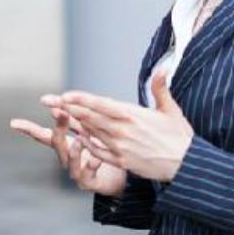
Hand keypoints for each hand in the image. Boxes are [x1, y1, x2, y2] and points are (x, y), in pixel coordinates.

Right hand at [10, 104, 127, 196]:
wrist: (117, 176)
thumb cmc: (100, 151)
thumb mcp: (87, 131)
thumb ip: (76, 118)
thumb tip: (62, 101)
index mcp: (64, 145)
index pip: (43, 135)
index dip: (28, 129)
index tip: (14, 123)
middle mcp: (66, 158)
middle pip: (57, 143)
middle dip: (59, 127)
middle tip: (61, 112)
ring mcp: (76, 171)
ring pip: (70, 161)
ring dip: (74, 149)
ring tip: (80, 139)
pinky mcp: (89, 182)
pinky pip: (88, 174)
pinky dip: (92, 165)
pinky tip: (97, 159)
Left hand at [56, 74, 193, 181]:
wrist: (186, 166)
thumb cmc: (179, 137)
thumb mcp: (171, 109)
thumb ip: (161, 88)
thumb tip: (162, 67)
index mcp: (133, 115)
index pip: (100, 104)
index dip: (80, 99)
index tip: (64, 95)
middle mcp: (122, 131)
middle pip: (89, 117)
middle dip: (66, 108)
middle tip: (47, 101)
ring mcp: (120, 148)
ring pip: (90, 132)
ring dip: (72, 123)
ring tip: (55, 114)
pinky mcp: (121, 161)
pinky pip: (97, 151)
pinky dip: (85, 142)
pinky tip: (76, 135)